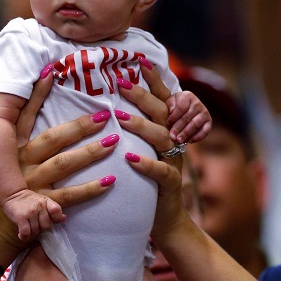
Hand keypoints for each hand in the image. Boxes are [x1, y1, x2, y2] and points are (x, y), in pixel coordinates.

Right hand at [0, 72, 118, 265]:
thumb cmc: (2, 198)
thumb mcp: (7, 167)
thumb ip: (26, 149)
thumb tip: (47, 126)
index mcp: (13, 150)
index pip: (27, 115)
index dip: (38, 94)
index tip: (52, 72)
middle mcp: (21, 163)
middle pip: (54, 137)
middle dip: (80, 125)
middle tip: (105, 114)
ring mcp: (31, 184)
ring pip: (65, 163)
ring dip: (91, 152)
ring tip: (114, 142)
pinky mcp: (40, 206)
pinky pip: (70, 195)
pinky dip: (91, 189)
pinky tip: (110, 182)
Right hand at [2, 188, 62, 240]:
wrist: (12, 194)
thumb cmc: (29, 200)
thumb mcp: (43, 201)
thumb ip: (53, 210)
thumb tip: (64, 218)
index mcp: (46, 201)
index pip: (56, 211)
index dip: (56, 219)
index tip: (51, 221)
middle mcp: (39, 206)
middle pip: (46, 226)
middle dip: (40, 228)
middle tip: (34, 225)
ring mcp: (30, 212)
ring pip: (35, 231)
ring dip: (31, 233)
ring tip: (27, 228)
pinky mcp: (21, 218)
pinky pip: (26, 233)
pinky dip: (24, 236)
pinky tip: (21, 234)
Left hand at [115, 64, 191, 240]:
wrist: (164, 220)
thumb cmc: (143, 180)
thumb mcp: (139, 149)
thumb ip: (131, 128)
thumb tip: (107, 103)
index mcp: (165, 130)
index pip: (162, 100)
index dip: (153, 81)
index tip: (140, 61)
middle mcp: (173, 142)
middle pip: (162, 113)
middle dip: (142, 96)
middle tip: (121, 83)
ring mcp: (174, 162)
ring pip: (163, 138)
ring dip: (141, 126)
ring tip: (120, 118)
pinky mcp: (171, 185)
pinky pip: (162, 172)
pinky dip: (146, 164)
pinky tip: (130, 158)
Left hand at [166, 91, 211, 143]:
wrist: (186, 105)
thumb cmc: (176, 104)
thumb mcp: (171, 101)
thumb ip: (170, 104)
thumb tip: (171, 111)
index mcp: (187, 96)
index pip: (181, 107)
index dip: (174, 116)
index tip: (167, 124)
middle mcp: (197, 103)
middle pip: (187, 117)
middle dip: (178, 128)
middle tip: (172, 137)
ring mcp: (204, 112)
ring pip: (195, 124)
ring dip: (186, 133)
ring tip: (179, 140)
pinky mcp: (209, 121)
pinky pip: (205, 130)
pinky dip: (198, 136)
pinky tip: (189, 141)